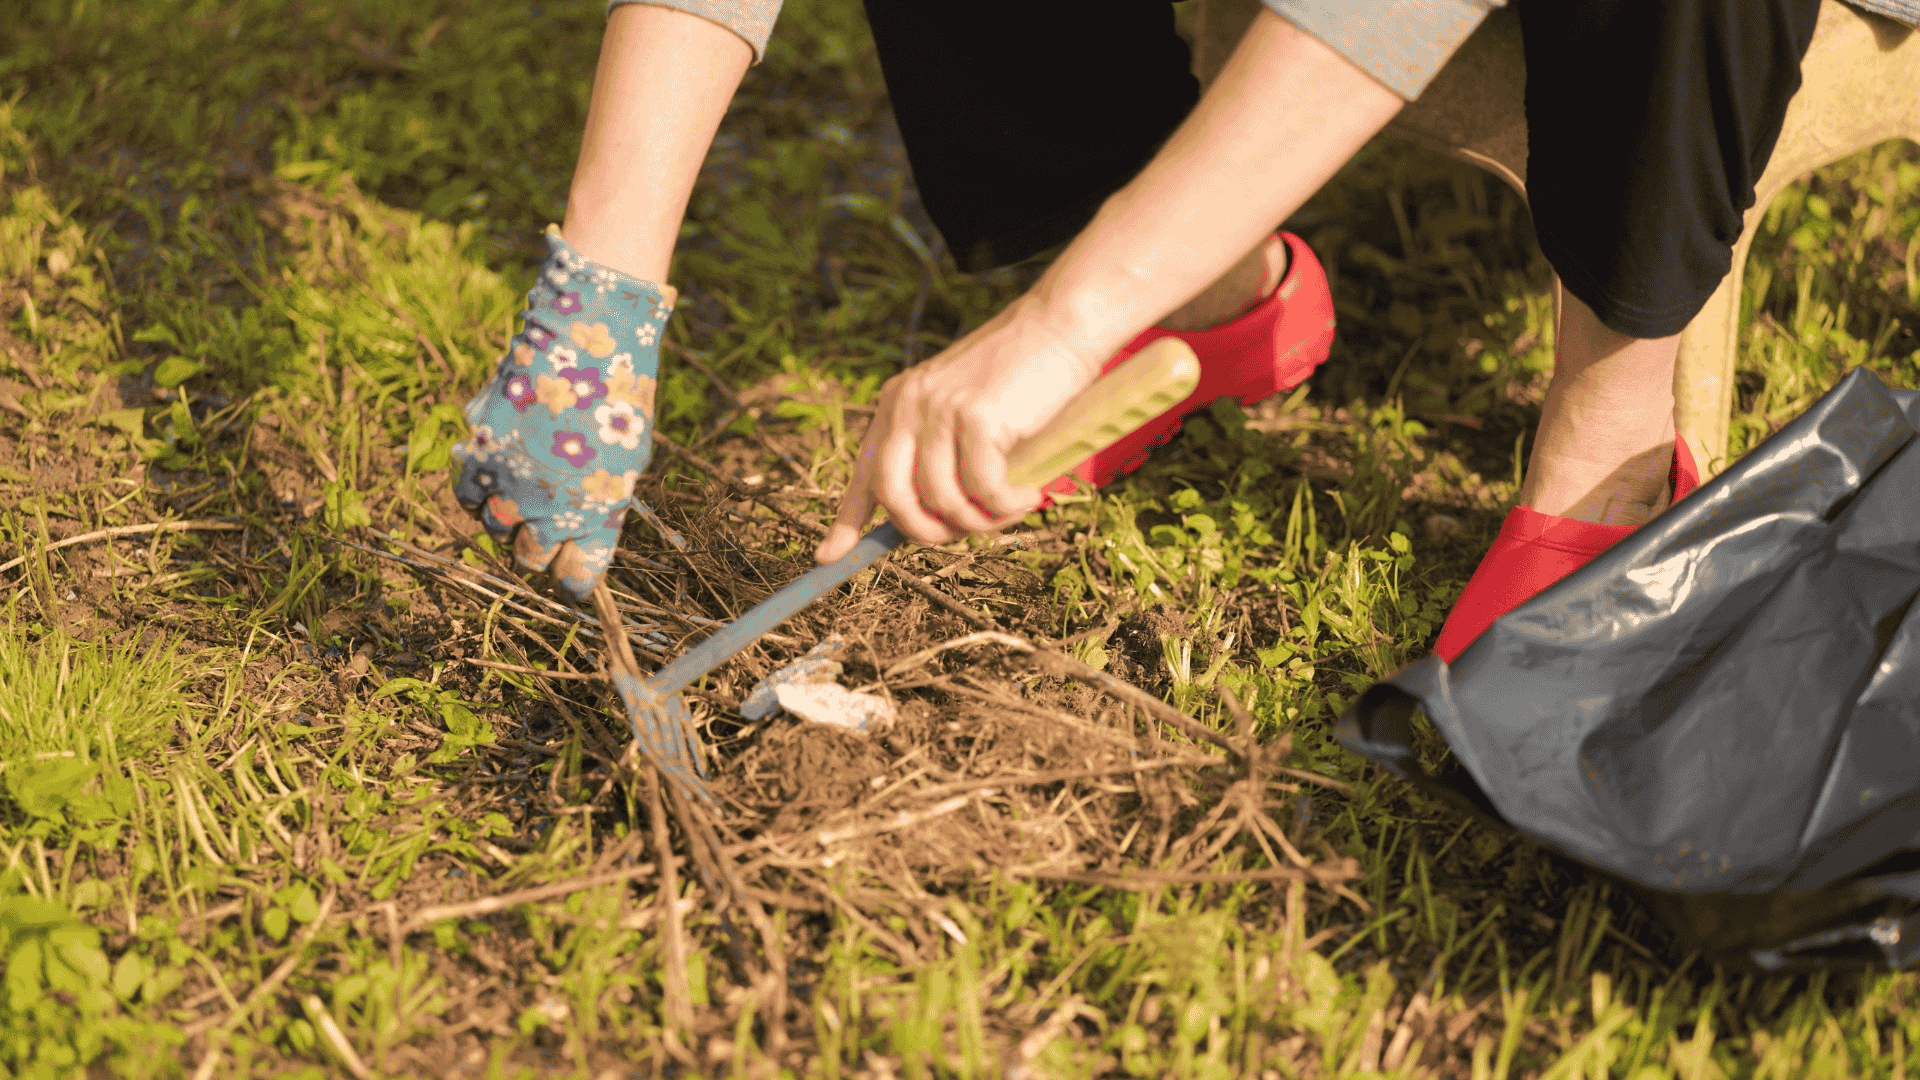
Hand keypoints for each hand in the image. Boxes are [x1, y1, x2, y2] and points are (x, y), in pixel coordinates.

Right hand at [450, 227, 675, 600]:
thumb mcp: (627, 461)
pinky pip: (467, 495)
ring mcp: (510, 482)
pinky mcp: (480, 452)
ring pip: (494, 530)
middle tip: (543, 528)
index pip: (577, 578)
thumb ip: (603, 506)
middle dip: (536, 550)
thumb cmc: (618, 397)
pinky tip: (495, 477)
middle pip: (529, 561)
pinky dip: (478, 494)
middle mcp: (550, 508)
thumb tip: (581, 541)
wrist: (587, 337)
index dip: (574, 577)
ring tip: (522, 495)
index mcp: (596, 514)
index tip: (571, 566)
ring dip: (506, 521)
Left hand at [816, 295, 1103, 562]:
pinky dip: (1006, 505)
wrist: (1059, 326)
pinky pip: (982, 489)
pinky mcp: (975, 417)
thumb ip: (940, 453)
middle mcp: (908, 404)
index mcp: (897, 402)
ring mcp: (939, 410)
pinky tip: (1027, 495)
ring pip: (941, 500)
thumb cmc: (1020, 375)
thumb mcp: (963, 410)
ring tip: (1011, 509)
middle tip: (968, 531)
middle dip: (927, 531)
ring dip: (980, 521)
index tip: (828, 558)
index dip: (846, 522)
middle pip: (893, 495)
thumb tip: (933, 516)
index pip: (865, 472)